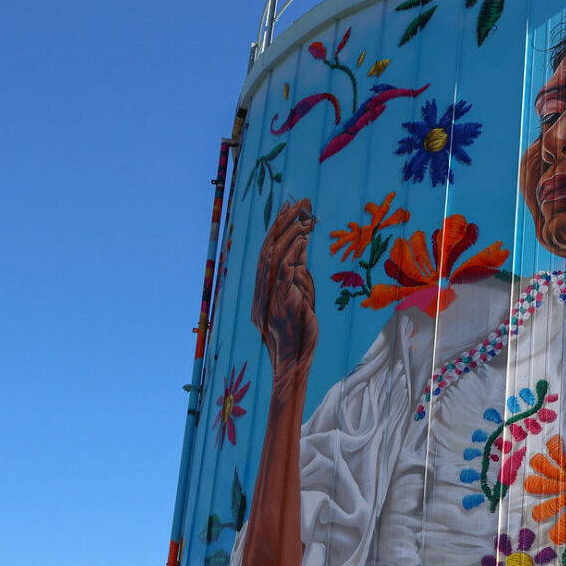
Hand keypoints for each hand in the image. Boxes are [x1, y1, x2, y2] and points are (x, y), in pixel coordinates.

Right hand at [252, 199, 317, 386]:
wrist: (295, 361)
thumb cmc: (300, 332)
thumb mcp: (301, 297)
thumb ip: (299, 274)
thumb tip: (302, 248)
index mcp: (263, 290)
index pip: (267, 252)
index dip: (276, 229)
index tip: (289, 208)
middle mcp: (261, 292)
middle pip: (268, 250)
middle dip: (283, 224)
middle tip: (297, 204)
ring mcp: (268, 299)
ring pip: (274, 259)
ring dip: (290, 235)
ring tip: (304, 218)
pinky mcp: (280, 305)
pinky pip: (284, 274)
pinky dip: (293, 255)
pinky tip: (304, 241)